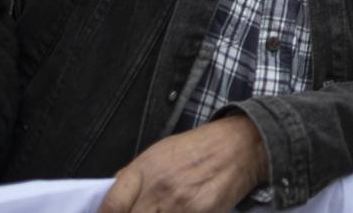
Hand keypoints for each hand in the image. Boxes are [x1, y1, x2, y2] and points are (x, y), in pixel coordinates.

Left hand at [97, 116, 268, 212]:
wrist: (241, 145)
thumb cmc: (201, 147)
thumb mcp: (160, 152)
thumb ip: (134, 177)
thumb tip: (111, 199)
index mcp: (144, 169)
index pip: (111, 206)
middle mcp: (158, 187)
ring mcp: (179, 204)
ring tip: (165, 211)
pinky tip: (183, 212)